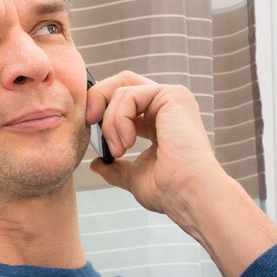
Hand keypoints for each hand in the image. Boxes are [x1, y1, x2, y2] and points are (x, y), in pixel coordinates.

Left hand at [86, 71, 224, 215]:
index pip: (125, 99)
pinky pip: (129, 94)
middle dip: (99, 99)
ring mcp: (172, 98)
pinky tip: (128, 141)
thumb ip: (116, 168)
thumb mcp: (133, 177)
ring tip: (118, 149)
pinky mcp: (172, 95)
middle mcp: (167, 106)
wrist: (187, 194)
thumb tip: (98, 164)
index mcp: (160, 122)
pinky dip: (119, 118)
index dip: (102, 108)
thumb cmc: (170, 190)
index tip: (89, 128)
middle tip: (89, 121)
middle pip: (122, 82)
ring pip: (122, 90)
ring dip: (110, 122)